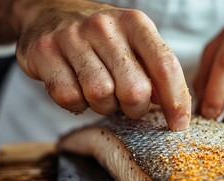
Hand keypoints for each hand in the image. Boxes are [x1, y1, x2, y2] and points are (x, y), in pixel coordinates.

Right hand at [0, 0, 190, 129]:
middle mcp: (104, 26)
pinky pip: (69, 98)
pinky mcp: (45, 52)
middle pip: (134, 89)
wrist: (50, 12)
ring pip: (101, 96)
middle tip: (128, 105)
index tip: (179, 124)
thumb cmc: (101, 38)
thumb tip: (174, 107)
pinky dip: (77, 104)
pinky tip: (77, 90)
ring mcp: (72, 37)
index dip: (176, 100)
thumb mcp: (133, 43)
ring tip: (100, 93)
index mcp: (135, 23)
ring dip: (104, 106)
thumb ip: (153, 71)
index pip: (165, 65)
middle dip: (135, 108)